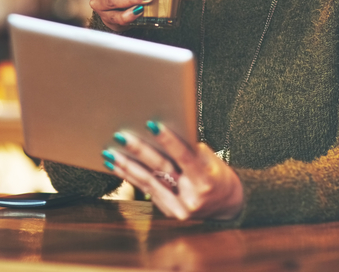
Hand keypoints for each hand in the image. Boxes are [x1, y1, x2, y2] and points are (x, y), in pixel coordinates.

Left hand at [101, 122, 243, 221]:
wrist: (227, 206)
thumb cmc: (217, 175)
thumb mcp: (212, 160)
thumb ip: (191, 150)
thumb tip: (162, 133)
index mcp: (206, 179)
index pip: (184, 156)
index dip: (168, 140)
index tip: (151, 125)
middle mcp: (192, 197)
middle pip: (162, 170)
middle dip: (139, 152)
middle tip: (121, 137)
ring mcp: (180, 208)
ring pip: (149, 183)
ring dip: (127, 167)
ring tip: (110, 153)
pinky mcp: (170, 213)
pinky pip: (147, 192)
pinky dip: (131, 178)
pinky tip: (118, 166)